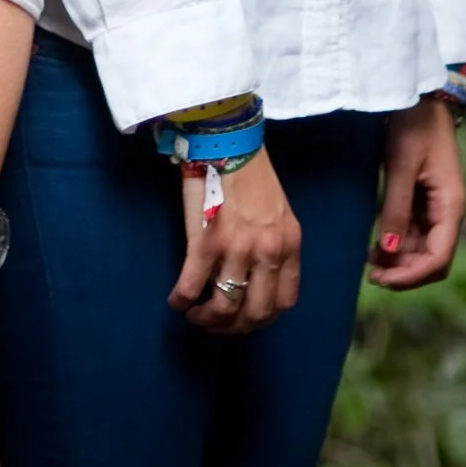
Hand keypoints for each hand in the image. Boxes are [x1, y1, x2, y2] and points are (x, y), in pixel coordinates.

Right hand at [167, 142, 301, 334]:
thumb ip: (274, 244)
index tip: (246, 318)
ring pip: (225, 307)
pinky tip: (176, 302)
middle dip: (235, 328)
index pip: (284, 301)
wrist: (226, 138)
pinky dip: (182, 300)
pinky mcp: (206, 240)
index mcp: (289, 244)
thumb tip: (257, 275)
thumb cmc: (250, 170)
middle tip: (217, 326)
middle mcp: (268, 251)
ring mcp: (237, 249)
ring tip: (195, 317)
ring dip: (207, 320)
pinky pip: (192, 285)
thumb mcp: (278, 211)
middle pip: (256, 313)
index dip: (263, 319)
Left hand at [368, 97, 465, 289]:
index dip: (412, 276)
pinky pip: (415, 232)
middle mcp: (449, 212)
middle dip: (404, 272)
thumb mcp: (401, 165)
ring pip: (422, 249)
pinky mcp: (425, 199)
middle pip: (432, 259)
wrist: (422, 95)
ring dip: (399, 260)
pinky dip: (397, 243)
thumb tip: (386, 252)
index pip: (438, 258)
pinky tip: (375, 246)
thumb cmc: (415, 124)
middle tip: (371, 277)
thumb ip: (395, 209)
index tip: (383, 281)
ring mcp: (438, 206)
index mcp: (451, 206)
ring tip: (368, 263)